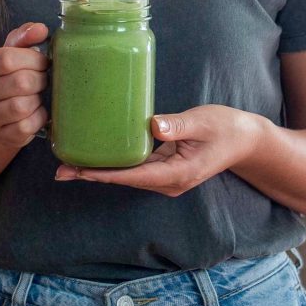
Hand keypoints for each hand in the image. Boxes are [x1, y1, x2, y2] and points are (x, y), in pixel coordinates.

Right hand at [0, 23, 48, 149]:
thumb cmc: (7, 80)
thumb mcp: (11, 54)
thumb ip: (25, 37)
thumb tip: (41, 29)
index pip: (7, 58)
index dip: (33, 59)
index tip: (42, 62)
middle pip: (20, 82)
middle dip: (40, 80)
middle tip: (42, 80)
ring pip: (22, 106)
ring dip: (38, 99)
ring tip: (37, 95)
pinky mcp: (1, 136)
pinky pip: (27, 126)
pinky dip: (39, 118)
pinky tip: (36, 112)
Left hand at [53, 105, 264, 196]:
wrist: (245, 140)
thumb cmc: (225, 128)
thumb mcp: (203, 122)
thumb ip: (177, 125)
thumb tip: (153, 126)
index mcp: (177, 174)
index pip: (133, 176)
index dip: (104, 174)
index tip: (79, 171)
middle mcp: (168, 182)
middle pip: (124, 180)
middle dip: (93, 174)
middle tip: (61, 169)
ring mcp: (166, 178)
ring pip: (127, 176)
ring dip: (100, 171)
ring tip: (69, 164)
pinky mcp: (165, 169)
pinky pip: (135, 169)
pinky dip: (114, 164)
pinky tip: (97, 156)